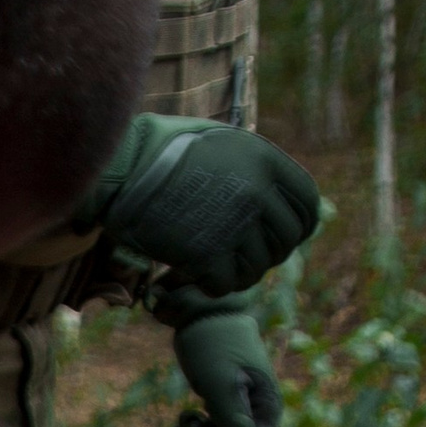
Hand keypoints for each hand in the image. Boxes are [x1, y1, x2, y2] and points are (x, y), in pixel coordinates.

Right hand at [84, 114, 319, 299]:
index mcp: (266, 161)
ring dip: (237, 273)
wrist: (119, 167)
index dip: (300, 226)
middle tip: (241, 255)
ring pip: (256, 268)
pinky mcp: (206, 255)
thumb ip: (249, 164)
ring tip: (213, 267)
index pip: (306, 205)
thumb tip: (270, 190)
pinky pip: (224, 285)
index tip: (282, 237)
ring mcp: (234, 226)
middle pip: (285, 242)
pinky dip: (210, 285)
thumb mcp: (218, 140)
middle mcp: (257, 194)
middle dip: (267, 254)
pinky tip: (193, 276)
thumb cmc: (160, 149)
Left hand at [160, 288, 281, 426]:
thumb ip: (233, 424)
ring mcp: (241, 408)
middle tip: (189, 421)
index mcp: (266, 409)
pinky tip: (183, 419)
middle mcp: (258, 412)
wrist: (201, 309)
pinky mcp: (224, 402)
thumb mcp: (220, 385)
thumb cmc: (212, 344)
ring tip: (186, 417)